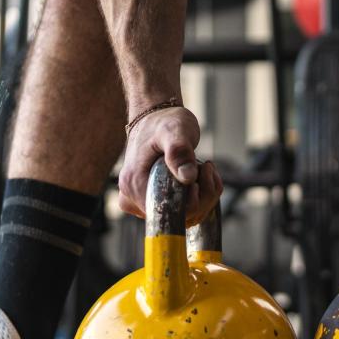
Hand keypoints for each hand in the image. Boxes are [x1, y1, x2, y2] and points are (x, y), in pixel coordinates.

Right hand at [118, 106, 221, 224]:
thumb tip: (187, 178)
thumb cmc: (163, 123)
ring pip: (185, 217)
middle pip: (177, 217)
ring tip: (204, 167)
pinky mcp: (156, 204)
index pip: (167, 211)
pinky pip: (186, 212)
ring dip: (205, 195)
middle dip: (202, 195)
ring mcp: (143, 204)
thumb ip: (179, 151)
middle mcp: (133, 199)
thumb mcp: (174, 130)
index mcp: (133, 183)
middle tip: (205, 166)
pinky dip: (202, 196)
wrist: (157, 120)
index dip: (190, 198)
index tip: (198, 172)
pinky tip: (203, 176)